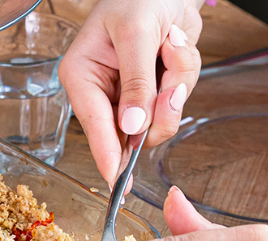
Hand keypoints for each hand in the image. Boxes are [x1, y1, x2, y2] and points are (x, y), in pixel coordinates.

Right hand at [59, 0, 201, 186]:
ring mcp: (130, 95)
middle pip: (132, 130)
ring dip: (177, 82)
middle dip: (160, 106)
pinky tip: (175, 46)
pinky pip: (176, 102)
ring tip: (173, 44)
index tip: (116, 180)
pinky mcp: (153, 92)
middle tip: (171, 85)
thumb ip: (136, 81)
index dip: (107, 153)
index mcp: (82, 75)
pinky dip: (185, 74)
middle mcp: (102, 91)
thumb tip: (132, 126)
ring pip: (160, 118)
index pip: (93, 123)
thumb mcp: (135, 34)